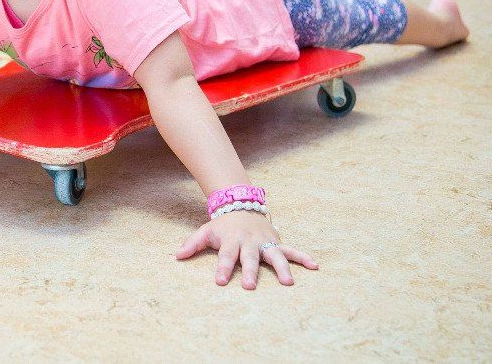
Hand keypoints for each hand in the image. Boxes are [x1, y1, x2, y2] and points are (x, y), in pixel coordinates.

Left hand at [176, 211, 317, 288]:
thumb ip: (192, 243)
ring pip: (274, 255)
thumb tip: (176, 256)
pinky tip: (314, 266)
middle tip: (251, 286)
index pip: (226, 256)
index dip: (224, 268)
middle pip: (250, 257)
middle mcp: (249, 242)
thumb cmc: (222, 225)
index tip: (221, 281)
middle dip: (251, 271)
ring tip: (288, 282)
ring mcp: (264, 242)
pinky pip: (291, 250)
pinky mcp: (276, 242)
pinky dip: (303, 257)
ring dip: (281, 268)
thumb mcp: (206, 231)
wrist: (241, 205)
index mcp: (232, 240)